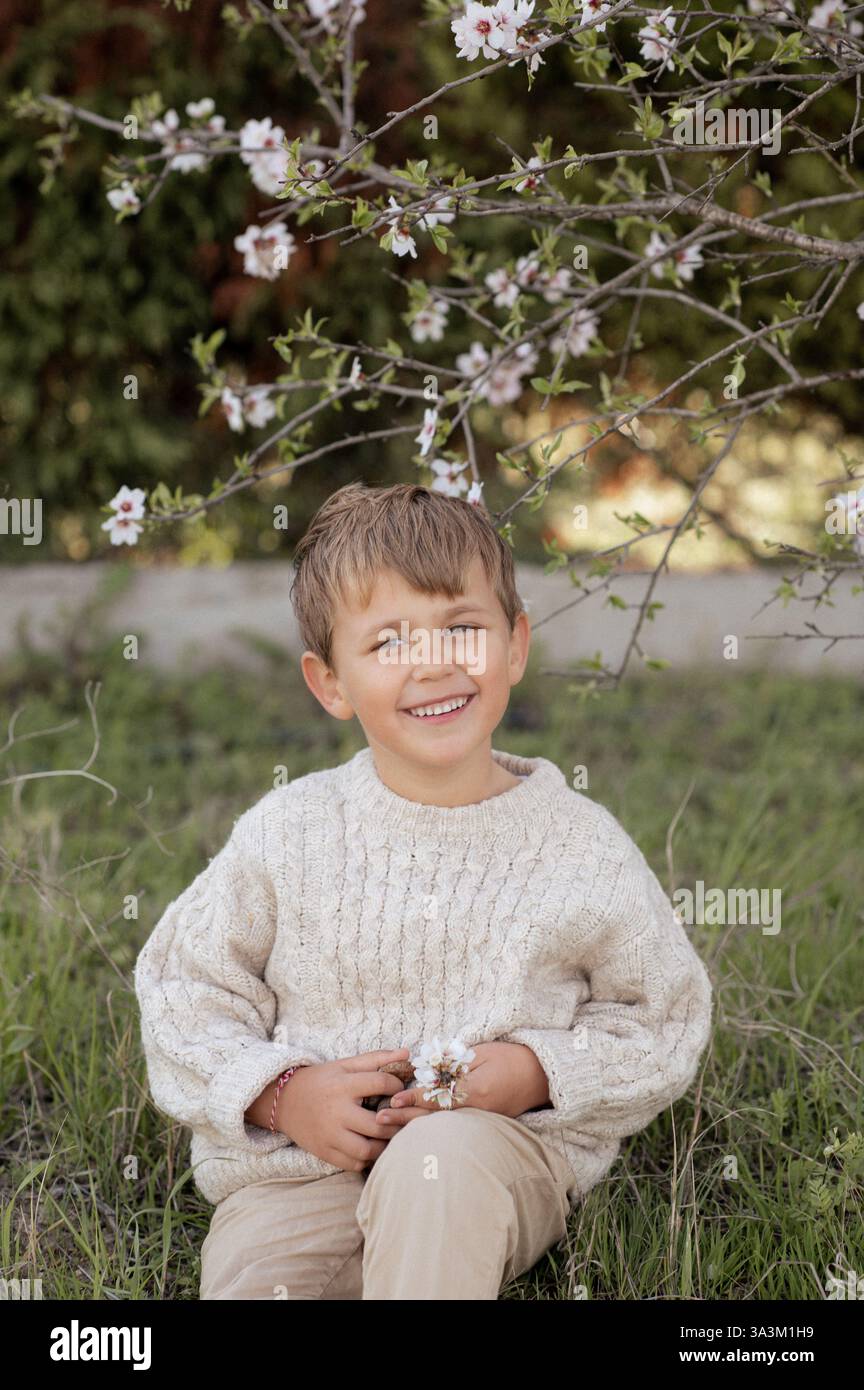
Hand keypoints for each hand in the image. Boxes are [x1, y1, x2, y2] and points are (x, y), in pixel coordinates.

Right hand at [275, 1047, 411, 1171]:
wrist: (285, 1101)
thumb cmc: (322, 1081)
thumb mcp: (345, 1065)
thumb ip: (377, 1059)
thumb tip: (407, 1054)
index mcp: (343, 1085)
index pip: (381, 1083)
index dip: (396, 1085)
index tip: (398, 1088)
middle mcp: (336, 1111)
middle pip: (378, 1123)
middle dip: (396, 1122)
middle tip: (401, 1118)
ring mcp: (329, 1135)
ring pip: (367, 1149)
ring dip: (383, 1145)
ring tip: (388, 1135)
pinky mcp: (324, 1152)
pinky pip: (353, 1163)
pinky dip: (366, 1158)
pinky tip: (370, 1147)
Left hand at [374, 1041, 549, 1133]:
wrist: (540, 1076)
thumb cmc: (510, 1058)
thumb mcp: (482, 1053)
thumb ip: (455, 1063)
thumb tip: (428, 1069)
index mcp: (474, 1090)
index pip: (437, 1096)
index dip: (413, 1098)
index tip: (392, 1099)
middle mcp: (475, 1111)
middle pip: (433, 1118)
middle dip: (405, 1119)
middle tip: (379, 1119)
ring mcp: (480, 1121)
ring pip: (441, 1127)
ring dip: (414, 1128)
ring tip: (388, 1131)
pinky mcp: (483, 1125)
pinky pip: (452, 1129)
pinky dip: (432, 1131)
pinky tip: (414, 1134)